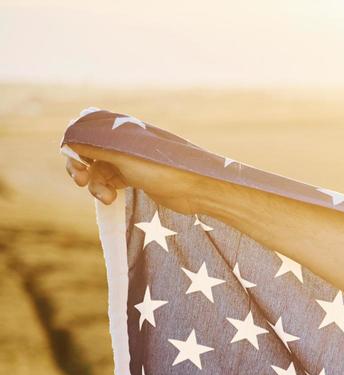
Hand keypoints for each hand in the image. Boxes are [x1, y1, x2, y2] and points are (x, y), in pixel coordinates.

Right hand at [62, 142, 207, 213]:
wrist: (197, 189)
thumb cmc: (163, 169)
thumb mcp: (124, 156)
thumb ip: (95, 147)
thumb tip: (69, 139)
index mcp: (121, 128)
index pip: (85, 128)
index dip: (74, 144)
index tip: (78, 162)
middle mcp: (122, 141)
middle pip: (87, 150)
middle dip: (79, 165)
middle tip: (80, 180)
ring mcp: (128, 160)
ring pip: (98, 169)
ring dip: (94, 183)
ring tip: (105, 198)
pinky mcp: (135, 177)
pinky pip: (109, 181)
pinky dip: (105, 189)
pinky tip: (109, 199)